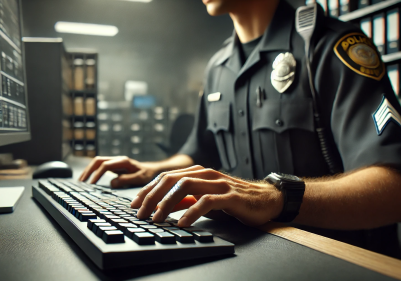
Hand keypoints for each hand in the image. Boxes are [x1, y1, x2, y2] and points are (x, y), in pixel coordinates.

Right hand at [79, 156, 157, 187]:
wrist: (152, 170)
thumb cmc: (148, 174)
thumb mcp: (140, 178)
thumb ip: (127, 180)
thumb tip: (112, 183)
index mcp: (123, 161)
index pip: (105, 165)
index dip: (97, 174)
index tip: (91, 184)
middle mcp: (117, 159)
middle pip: (98, 160)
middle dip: (88, 170)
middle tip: (81, 181)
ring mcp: (115, 162)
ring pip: (97, 162)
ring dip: (88, 170)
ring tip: (81, 181)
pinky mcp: (114, 166)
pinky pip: (100, 166)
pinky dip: (92, 171)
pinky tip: (88, 179)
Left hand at [130, 165, 283, 226]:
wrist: (266, 199)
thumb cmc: (234, 199)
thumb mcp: (205, 198)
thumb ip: (186, 199)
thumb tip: (163, 205)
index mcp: (197, 172)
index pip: (166, 177)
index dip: (148, 190)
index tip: (134, 204)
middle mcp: (205, 174)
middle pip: (171, 179)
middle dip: (152, 196)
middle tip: (140, 212)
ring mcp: (218, 183)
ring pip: (185, 186)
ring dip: (167, 203)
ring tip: (157, 218)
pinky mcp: (230, 196)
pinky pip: (206, 201)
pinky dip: (191, 212)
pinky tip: (182, 223)